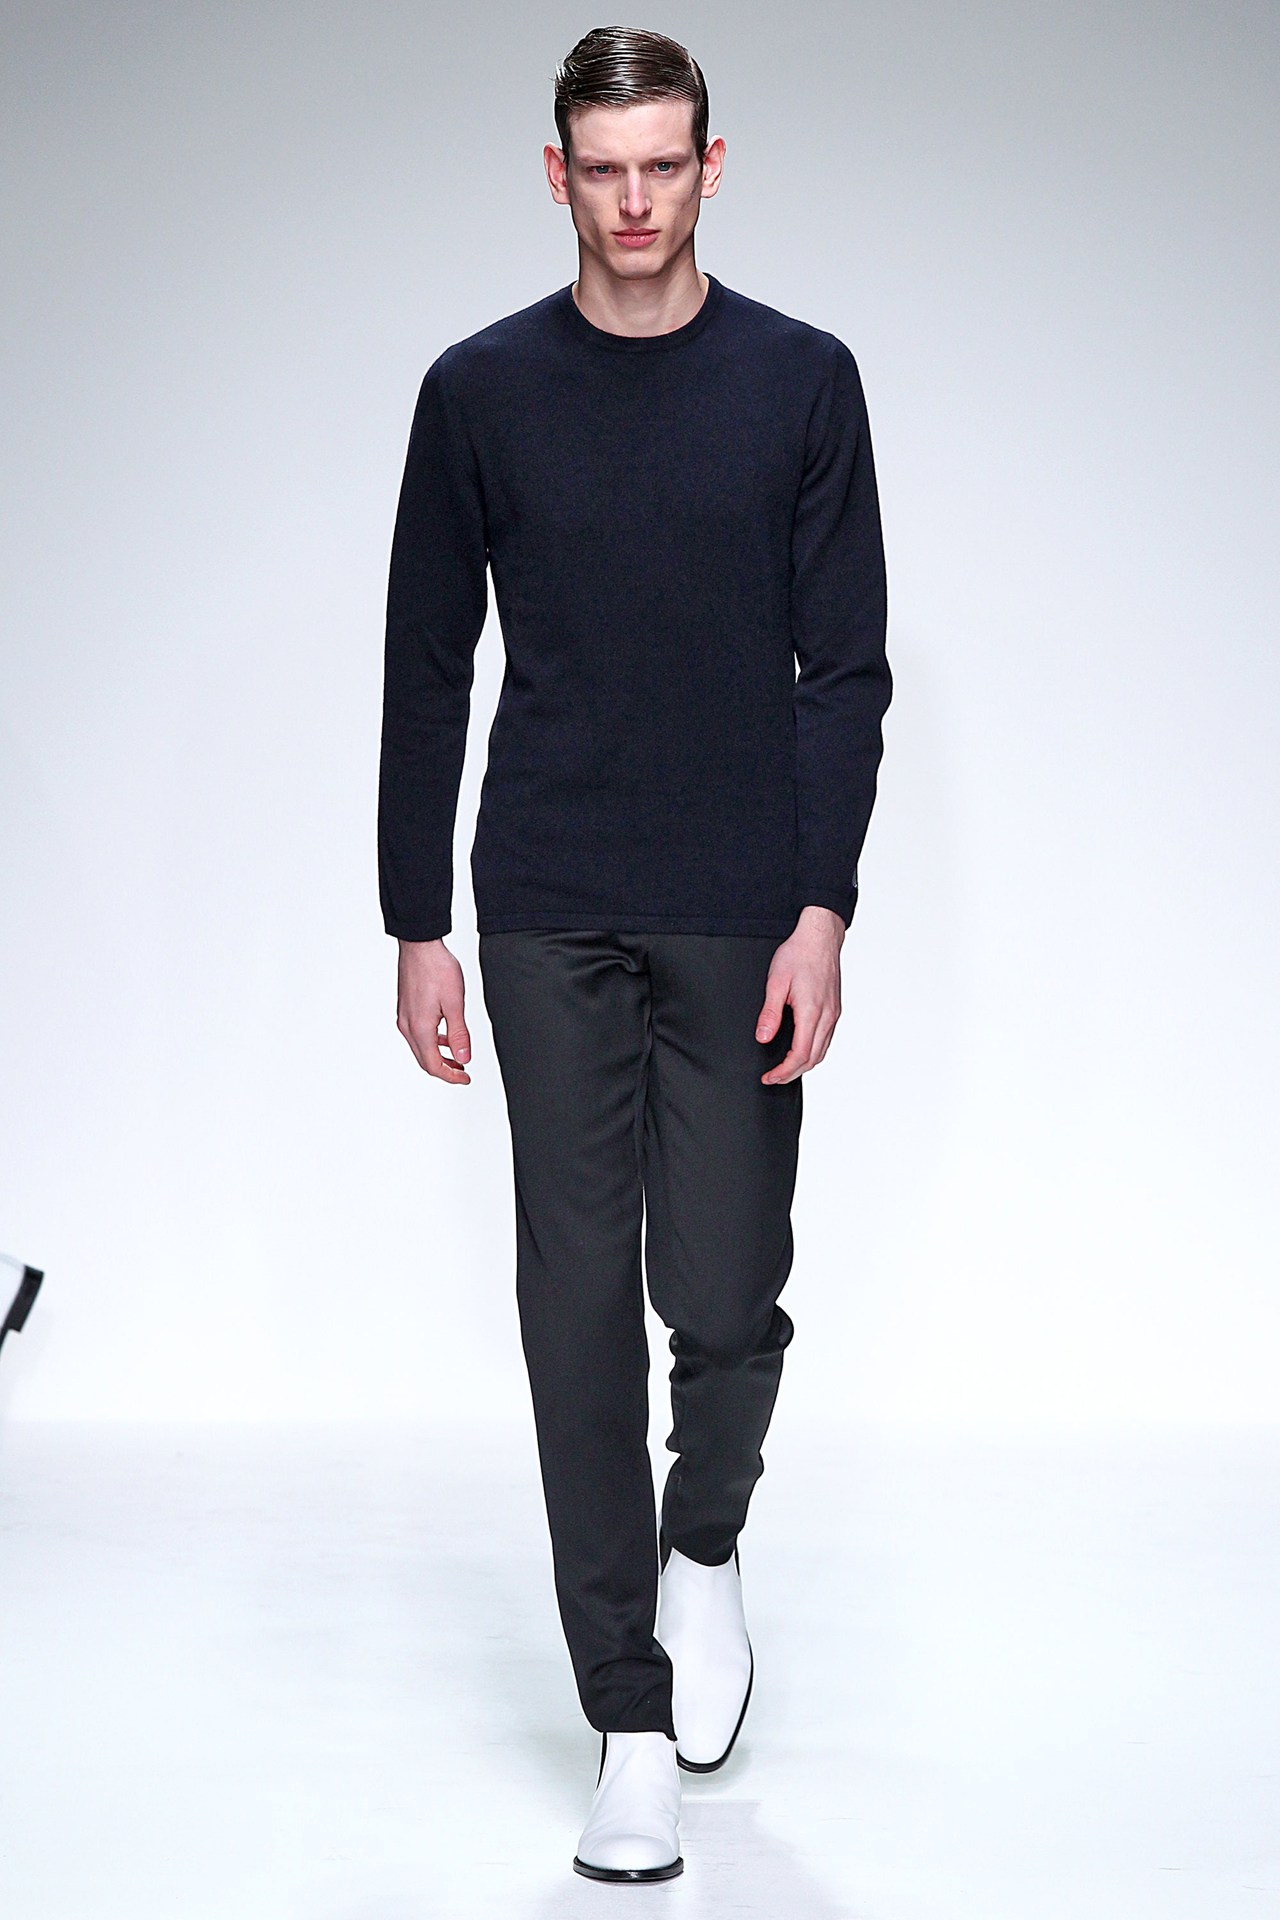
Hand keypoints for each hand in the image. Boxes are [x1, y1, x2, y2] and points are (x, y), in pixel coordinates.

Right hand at [396, 938, 472, 1083]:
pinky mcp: (405, 1009)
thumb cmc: (436, 969)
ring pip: (420, 1048)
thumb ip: (459, 1034)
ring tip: (457, 1057)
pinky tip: (445, 1036)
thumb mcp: (455, 1004)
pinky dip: (432, 1042)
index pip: (433, 1065)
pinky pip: (417, 1035)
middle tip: (463, 1072)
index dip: (451, 1076)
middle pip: (424, 1060)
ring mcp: (404, 1017)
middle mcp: (407, 1026)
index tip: (465, 1078)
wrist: (420, 946)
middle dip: (444, 1070)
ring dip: (438, 1056)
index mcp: (419, 1028)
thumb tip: (463, 1058)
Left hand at [755, 905, 844, 1084]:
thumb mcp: (776, 982)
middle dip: (792, 1074)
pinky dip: (813, 1052)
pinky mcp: (835, 1009)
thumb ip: (770, 1013)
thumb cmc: (798, 954)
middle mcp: (827, 1016)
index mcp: (812, 1012)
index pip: (800, 1055)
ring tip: (784, 1069)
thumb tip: (763, 1038)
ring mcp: (834, 1014)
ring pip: (822, 1051)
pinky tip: (801, 1051)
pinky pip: (826, 1039)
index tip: (769, 1077)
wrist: (820, 937)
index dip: (784, 1072)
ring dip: (804, 1065)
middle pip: (813, 1059)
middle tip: (773, 1078)